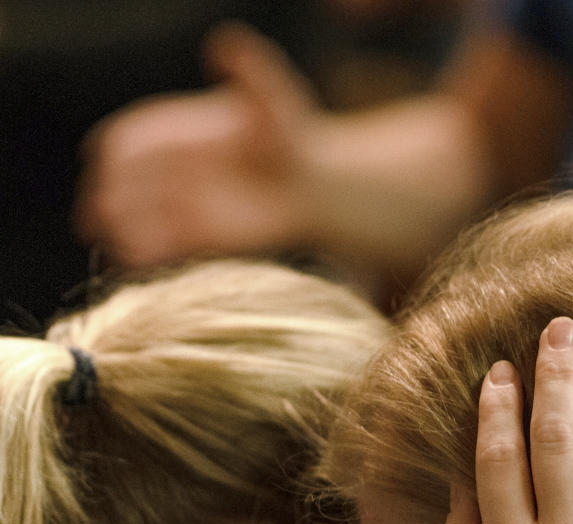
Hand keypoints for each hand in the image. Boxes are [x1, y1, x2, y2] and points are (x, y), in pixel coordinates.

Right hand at [76, 23, 324, 265]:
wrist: (308, 183)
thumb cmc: (289, 132)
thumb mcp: (272, 97)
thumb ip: (250, 71)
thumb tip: (225, 46)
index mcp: (173, 131)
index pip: (129, 141)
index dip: (114, 154)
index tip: (102, 165)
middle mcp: (168, 170)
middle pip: (120, 184)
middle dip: (104, 197)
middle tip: (97, 215)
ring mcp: (177, 205)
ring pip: (132, 219)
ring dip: (117, 231)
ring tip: (111, 244)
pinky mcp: (193, 238)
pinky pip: (156, 248)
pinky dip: (139, 255)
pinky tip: (131, 260)